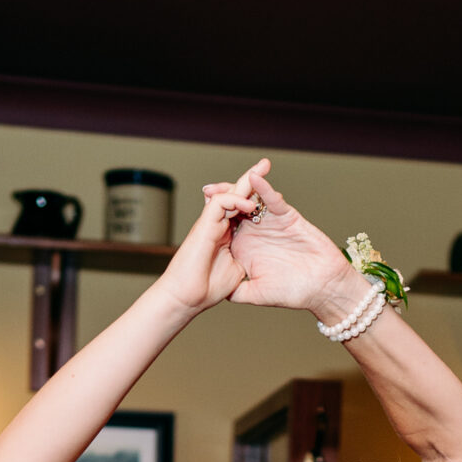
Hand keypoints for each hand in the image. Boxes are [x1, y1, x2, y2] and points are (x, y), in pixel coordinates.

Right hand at [158, 176, 264, 316]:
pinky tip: (249, 205)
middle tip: (266, 163)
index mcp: (227, 235)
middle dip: (252, 178)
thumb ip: (246, 262)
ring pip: (228, 193)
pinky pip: (220, 202)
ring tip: (261, 170)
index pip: (243, 210)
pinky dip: (235, 199)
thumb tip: (256, 262)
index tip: (274, 194)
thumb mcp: (236, 273)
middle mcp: (219, 225)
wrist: (187, 298)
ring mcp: (211, 223)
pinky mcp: (204, 225)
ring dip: (245, 180)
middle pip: (237, 195)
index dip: (256, 199)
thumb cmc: (207, 289)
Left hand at [199, 164, 362, 323]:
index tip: (199, 214)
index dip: (211, 219)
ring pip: (252, 200)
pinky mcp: (288, 217)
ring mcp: (271, 223)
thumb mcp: (257, 295)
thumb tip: (217, 293)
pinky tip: (254, 180)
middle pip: (234, 209)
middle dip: (221, 197)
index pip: (223, 229)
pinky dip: (264, 190)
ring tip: (227, 183)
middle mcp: (256, 233)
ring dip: (240, 189)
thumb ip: (237, 291)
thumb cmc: (293, 293)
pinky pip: (273, 201)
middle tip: (208, 189)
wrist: (324, 288)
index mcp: (245, 248)